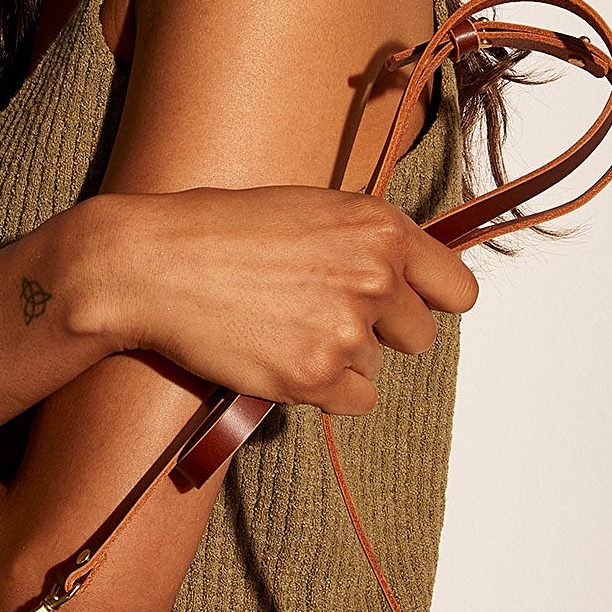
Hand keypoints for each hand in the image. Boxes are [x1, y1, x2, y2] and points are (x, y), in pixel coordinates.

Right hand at [97, 185, 477, 415]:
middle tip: (319, 315)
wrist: (154, 265)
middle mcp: (375, 277)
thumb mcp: (312, 210)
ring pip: (376, 367)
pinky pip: (354, 402)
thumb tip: (405, 278)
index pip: (457, 288)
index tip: (402, 306)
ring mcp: (346, 329)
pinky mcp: (314, 377)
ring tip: (281, 327)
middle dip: (378, 333)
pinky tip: (282, 359)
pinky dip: (324, 392)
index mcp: (380, 227)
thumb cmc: (220, 231)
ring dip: (339, 359)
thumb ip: (366, 242)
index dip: (427, 300)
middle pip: (418, 336)